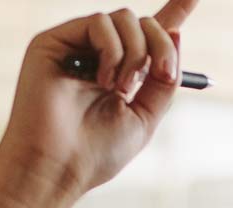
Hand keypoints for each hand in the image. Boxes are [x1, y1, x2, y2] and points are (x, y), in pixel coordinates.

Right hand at [0, 1, 196, 207]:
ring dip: (136, 54)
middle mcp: (98, 57)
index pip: (149, 36)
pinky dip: (112, 50)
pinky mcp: (54, 41)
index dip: (174, 14)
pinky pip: (100, 22)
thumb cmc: (96, 153)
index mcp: (120, 74)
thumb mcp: (145, 117)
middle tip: (162, 75)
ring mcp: (76, 47)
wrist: (58, 167)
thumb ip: (164, 79)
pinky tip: (101, 80)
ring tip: (120, 88)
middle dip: (161, 46)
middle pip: (143, 23)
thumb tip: (177, 32)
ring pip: (125, 18)